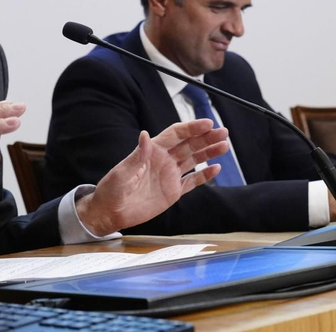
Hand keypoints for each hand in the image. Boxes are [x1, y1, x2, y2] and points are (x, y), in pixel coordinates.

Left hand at [75, 119, 232, 235]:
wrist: (110, 212)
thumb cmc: (112, 189)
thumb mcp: (122, 172)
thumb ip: (137, 155)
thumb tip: (145, 135)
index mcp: (153, 151)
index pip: (176, 134)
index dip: (192, 128)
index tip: (207, 124)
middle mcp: (164, 160)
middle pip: (190, 145)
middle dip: (207, 137)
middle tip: (223, 132)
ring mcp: (170, 175)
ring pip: (194, 160)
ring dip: (209, 152)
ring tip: (225, 146)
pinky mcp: (173, 192)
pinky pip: (192, 181)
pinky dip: (204, 175)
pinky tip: (216, 168)